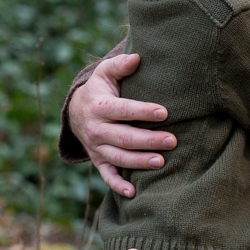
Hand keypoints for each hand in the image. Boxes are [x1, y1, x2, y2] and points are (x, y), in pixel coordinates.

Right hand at [69, 52, 175, 197]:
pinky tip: (134, 192)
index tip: (164, 112)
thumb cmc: (100, 89)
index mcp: (99, 107)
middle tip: (172, 140)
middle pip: (124, 137)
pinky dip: (118, 186)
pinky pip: (107, 176)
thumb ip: (120, 65)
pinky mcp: (98, 160)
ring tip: (161, 162)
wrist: (76, 111)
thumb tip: (137, 57)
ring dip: (139, 162)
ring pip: (119, 158)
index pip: (123, 110)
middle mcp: (96, 130)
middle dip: (148, 140)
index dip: (143, 112)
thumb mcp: (105, 73)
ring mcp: (97, 148)